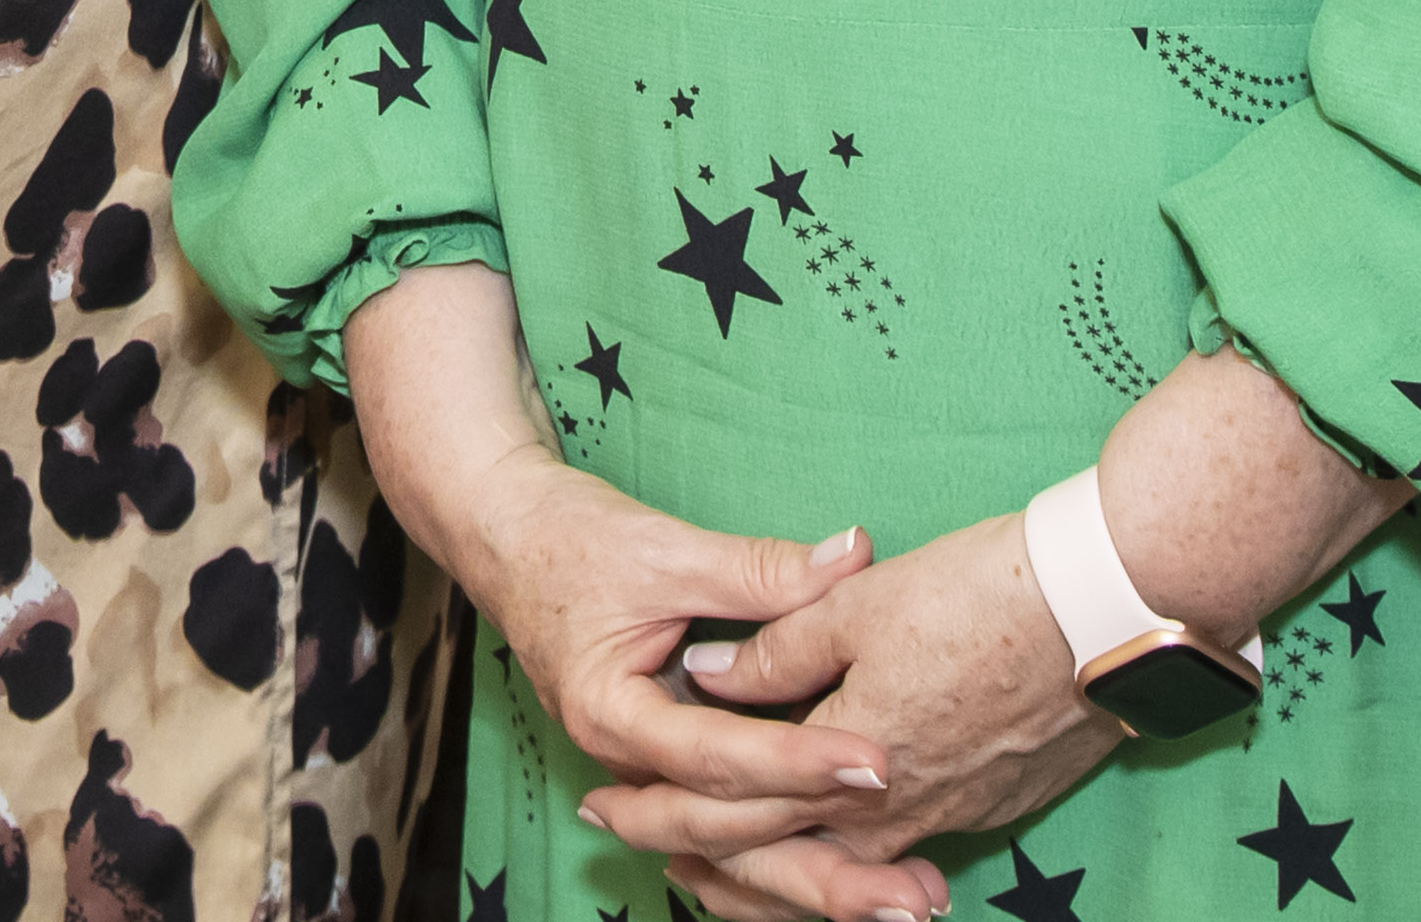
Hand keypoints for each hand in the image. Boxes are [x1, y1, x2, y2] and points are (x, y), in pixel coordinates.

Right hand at [345, 270, 902, 887]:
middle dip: (822, 872)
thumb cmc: (572, 538)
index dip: (799, 763)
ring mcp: (647, 769)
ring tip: (906, 903)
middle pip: (728, 836)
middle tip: (915, 893)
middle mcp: (626, 760)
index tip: (876, 766)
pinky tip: (856, 882)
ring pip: (733, 849)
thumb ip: (761, 568)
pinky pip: (731, 826)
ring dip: (817, 881)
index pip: (718, 757)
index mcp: (611, 714)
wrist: (506, 534)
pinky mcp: (670, 760)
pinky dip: (789, 856)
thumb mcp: (666, 548)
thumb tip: (857, 557)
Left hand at [661, 514, 1111, 893]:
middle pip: (788, 858)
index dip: (666, 811)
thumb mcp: (859, 605)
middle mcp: (900, 810)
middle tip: (659, 862)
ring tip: (735, 867)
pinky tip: (846, 838)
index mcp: (849, 765)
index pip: (737, 809)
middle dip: (716, 864)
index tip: (608, 812)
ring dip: (788, 872)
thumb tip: (713, 674)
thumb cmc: (982, 596)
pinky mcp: (999, 801)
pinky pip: (903, 847)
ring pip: (850, 865)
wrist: (1112, 614)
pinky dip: (855, 856)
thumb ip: (778, 649)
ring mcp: (955, 812)